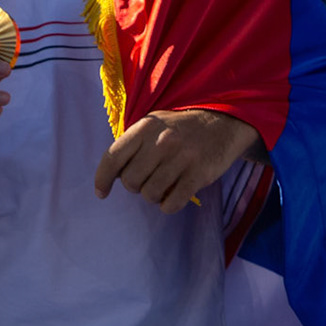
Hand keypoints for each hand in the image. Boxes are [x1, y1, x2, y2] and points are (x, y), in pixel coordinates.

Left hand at [93, 109, 261, 213]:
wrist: (223, 121)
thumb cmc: (181, 127)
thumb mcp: (154, 124)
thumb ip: (133, 145)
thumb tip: (114, 175)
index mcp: (144, 128)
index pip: (112, 157)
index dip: (102, 179)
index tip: (101, 193)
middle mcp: (161, 142)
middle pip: (131, 182)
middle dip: (136, 186)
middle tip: (148, 179)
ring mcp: (181, 158)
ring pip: (150, 195)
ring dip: (154, 196)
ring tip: (165, 185)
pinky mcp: (199, 174)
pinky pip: (172, 204)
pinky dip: (169, 205)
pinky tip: (175, 195)